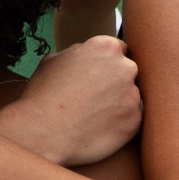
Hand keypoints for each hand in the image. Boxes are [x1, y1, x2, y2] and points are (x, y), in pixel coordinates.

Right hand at [0, 35, 141, 165]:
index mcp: (105, 47)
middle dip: (115, 82)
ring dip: (118, 103)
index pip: (117, 49)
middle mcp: (125, 67)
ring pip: (130, 96)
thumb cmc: (43, 95)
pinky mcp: (135, 121)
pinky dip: (119, 123)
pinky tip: (98, 127)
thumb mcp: (53, 60)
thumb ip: (78, 53)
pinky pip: (132, 118)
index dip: (105, 63)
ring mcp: (133, 95)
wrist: (43, 131)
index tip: (96, 75)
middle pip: (127, 72)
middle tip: (94, 97)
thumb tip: (85, 56)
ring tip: (93, 115)